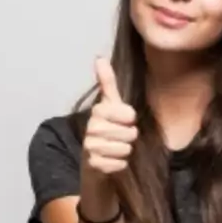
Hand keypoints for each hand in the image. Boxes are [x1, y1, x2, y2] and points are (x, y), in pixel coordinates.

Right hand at [82, 57, 137, 175]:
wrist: (95, 161)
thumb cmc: (107, 131)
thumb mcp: (111, 105)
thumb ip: (107, 82)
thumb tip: (99, 57)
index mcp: (97, 111)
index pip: (129, 115)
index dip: (131, 120)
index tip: (125, 121)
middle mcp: (91, 128)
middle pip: (130, 133)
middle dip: (130, 138)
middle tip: (120, 138)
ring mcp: (90, 147)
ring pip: (126, 149)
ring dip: (125, 151)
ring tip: (115, 149)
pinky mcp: (93, 165)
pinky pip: (120, 163)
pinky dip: (120, 164)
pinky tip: (112, 161)